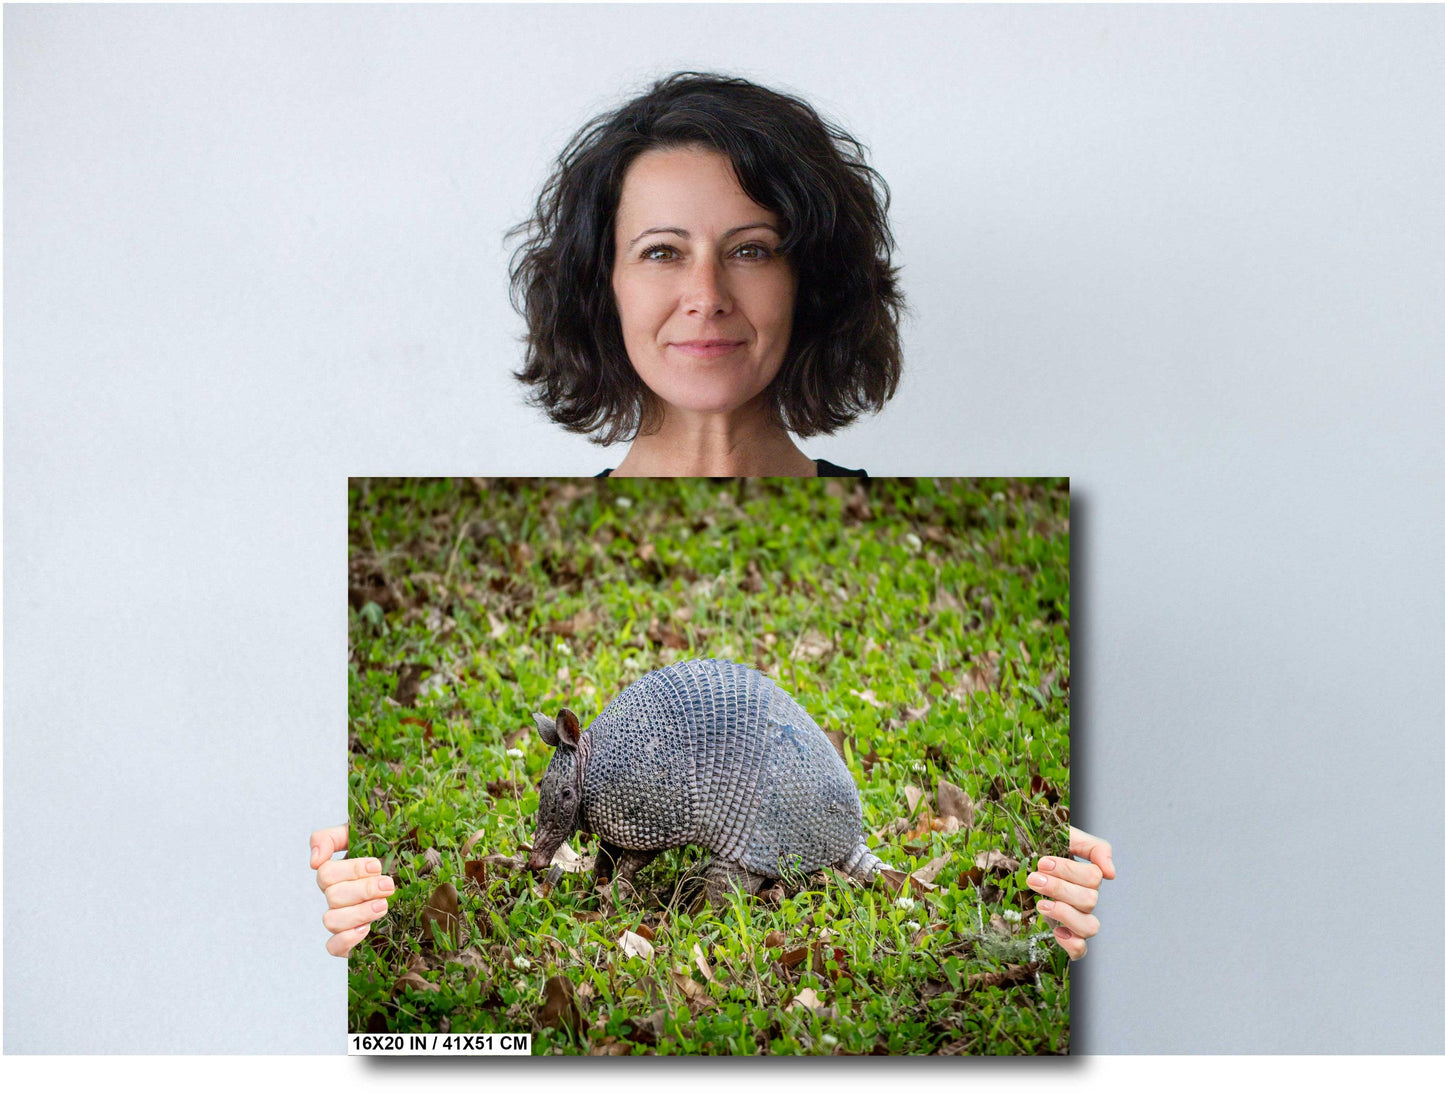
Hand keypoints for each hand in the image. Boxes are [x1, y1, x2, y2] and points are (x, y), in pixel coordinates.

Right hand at [310, 824, 392, 957]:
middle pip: (333, 895)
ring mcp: (340, 919)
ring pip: (332, 920)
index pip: (326, 872)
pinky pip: (333, 947)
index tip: (376, 866)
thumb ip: (331, 838)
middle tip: (388, 885)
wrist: (410, 879)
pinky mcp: (348, 941)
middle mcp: (334, 897)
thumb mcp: (359, 836)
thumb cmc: (383, 856)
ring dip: (359, 912)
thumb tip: (314, 860)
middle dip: (363, 890)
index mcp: (335, 874)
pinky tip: (366, 929)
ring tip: (383, 905)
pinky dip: (347, 939)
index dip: (351, 870)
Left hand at [1027, 826, 1114, 960]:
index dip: (1068, 870)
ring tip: (1040, 904)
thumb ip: (1094, 847)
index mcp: (1087, 878)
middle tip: (1034, 879)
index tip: (1043, 862)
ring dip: (1065, 914)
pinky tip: (1056, 932)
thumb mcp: (1067, 837)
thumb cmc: (1044, 850)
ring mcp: (1076, 920)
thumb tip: (1111, 873)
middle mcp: (1085, 900)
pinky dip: (1072, 944)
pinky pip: (1080, 950)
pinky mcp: (1065, 937)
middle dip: (1059, 888)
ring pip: (1090, 927)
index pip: (1093, 877)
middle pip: (1089, 900)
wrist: (1017, 863)